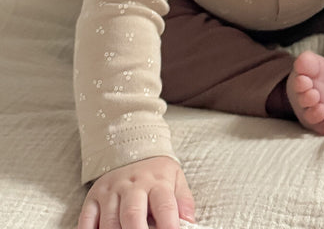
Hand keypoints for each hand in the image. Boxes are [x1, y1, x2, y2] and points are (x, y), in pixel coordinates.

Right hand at [77, 156, 194, 228]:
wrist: (131, 149)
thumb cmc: (156, 174)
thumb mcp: (176, 179)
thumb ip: (183, 201)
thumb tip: (190, 222)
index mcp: (157, 181)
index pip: (165, 205)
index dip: (169, 225)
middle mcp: (132, 185)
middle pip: (132, 213)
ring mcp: (111, 190)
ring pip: (109, 220)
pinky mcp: (93, 197)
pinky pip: (86, 220)